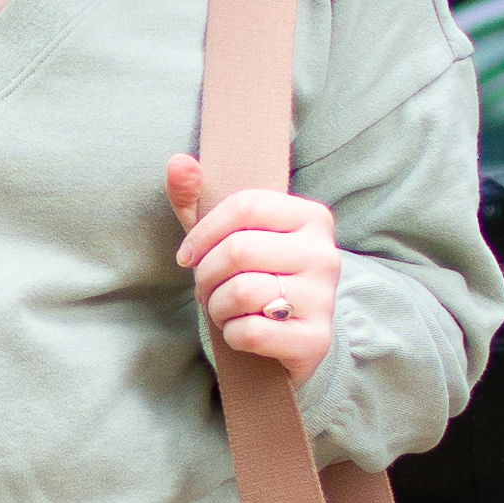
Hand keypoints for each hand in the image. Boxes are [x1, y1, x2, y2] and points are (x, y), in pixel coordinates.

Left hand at [167, 153, 338, 385]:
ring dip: (217, 307)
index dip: (203, 232)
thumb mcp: (225, 235)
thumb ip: (196, 198)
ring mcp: (325, 298)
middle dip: (205, 275)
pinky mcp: (316, 339)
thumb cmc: (254, 277)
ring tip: (225, 309)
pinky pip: (251, 332)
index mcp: (312, 217)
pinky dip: (232, 335)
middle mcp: (325, 254)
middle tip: (205, 289)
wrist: (291, 339)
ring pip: (241, 292)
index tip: (187, 256)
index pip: (246, 205)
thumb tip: (178, 163)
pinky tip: (242, 331)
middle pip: (239, 250)